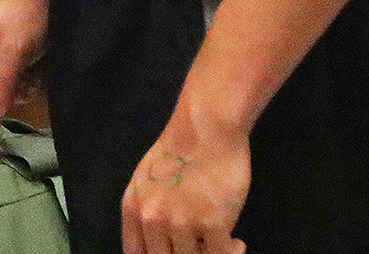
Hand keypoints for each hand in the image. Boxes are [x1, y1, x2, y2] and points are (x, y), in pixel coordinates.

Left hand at [120, 111, 250, 253]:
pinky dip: (231, 252)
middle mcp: (152, 219)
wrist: (206, 128)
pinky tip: (236, 244)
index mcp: (133, 209)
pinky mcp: (211, 223)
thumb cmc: (180, 150)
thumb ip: (149, 212)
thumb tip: (161, 242)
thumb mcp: (149, 181)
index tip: (178, 253)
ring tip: (225, 247)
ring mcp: (181, 223)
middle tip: (204, 250)